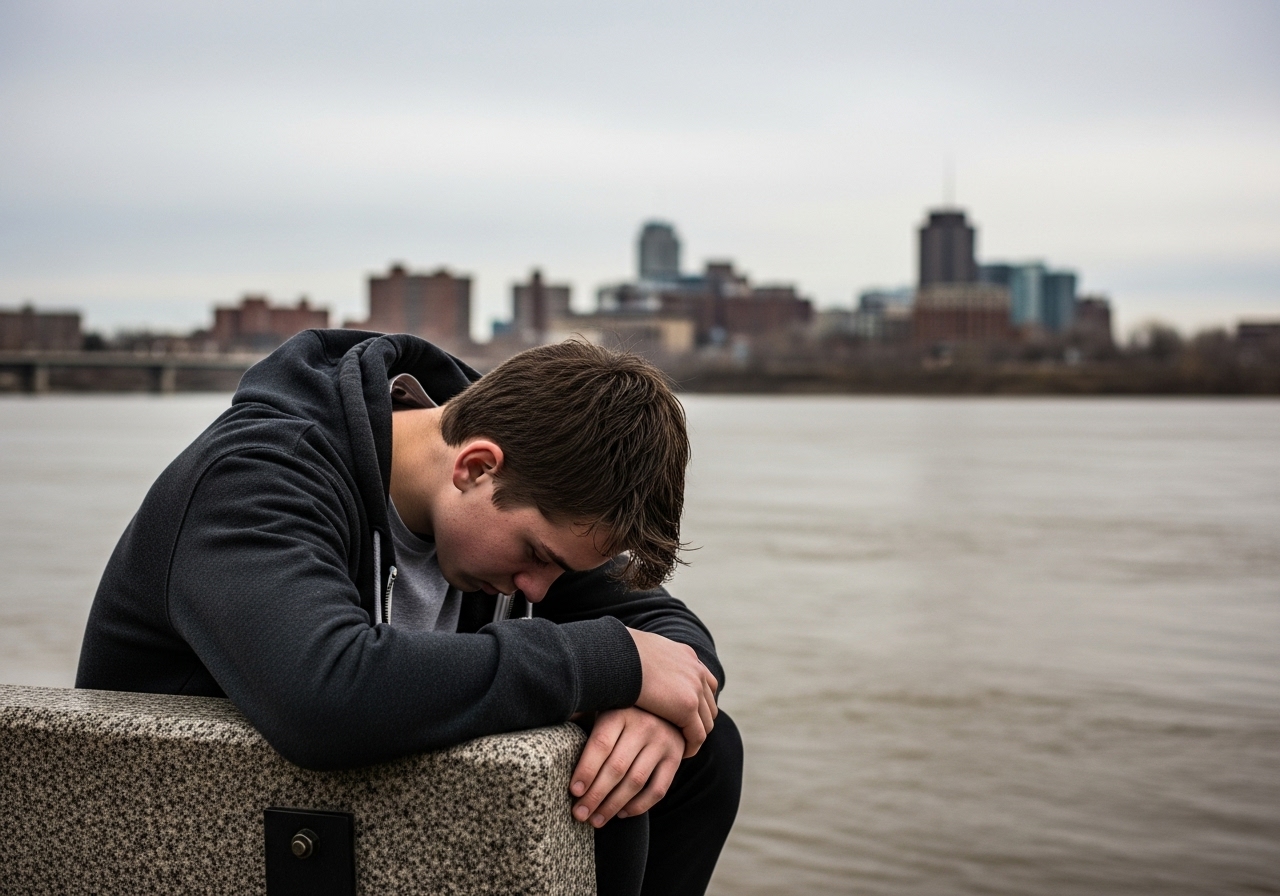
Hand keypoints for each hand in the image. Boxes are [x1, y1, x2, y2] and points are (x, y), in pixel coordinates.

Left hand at [570, 707, 684, 827]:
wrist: (665, 707)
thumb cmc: (622, 712)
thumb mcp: (603, 708)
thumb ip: (582, 718)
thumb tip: (550, 722)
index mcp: (620, 712)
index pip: (601, 744)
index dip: (586, 770)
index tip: (573, 791)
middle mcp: (644, 725)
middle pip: (616, 767)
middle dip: (595, 796)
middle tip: (579, 815)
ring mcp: (662, 741)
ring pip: (635, 782)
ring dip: (613, 806)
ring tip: (596, 821)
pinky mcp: (675, 757)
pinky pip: (657, 789)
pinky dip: (639, 806)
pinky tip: (621, 813)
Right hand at [627, 628, 718, 757]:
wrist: (616, 656)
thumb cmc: (616, 656)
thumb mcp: (638, 653)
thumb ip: (646, 661)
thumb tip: (632, 666)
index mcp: (685, 655)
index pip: (702, 680)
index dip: (697, 700)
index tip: (684, 714)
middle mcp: (695, 670)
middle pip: (708, 702)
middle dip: (699, 720)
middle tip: (685, 735)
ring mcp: (694, 687)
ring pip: (706, 721)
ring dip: (696, 734)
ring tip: (682, 747)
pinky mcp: (688, 706)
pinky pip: (698, 734)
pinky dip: (692, 746)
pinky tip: (681, 753)